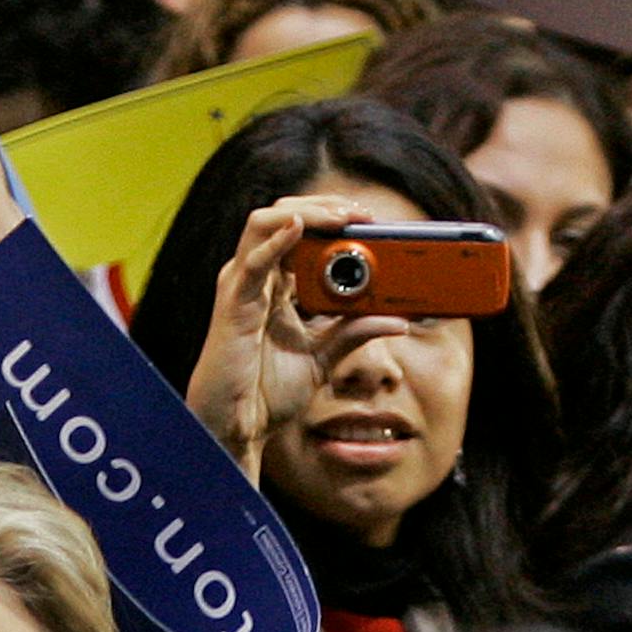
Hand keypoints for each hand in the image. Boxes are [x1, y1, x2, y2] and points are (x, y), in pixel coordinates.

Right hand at [182, 196, 410, 481]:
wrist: (239, 425)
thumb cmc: (266, 391)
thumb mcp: (323, 357)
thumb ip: (354, 333)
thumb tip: (397, 320)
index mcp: (274, 285)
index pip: (301, 232)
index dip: (334, 218)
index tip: (372, 221)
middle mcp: (254, 277)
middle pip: (284, 216)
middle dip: (325, 206)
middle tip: (364, 215)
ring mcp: (241, 286)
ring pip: (265, 223)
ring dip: (307, 212)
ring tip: (342, 217)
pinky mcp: (234, 303)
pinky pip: (253, 261)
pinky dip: (277, 240)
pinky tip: (300, 229)